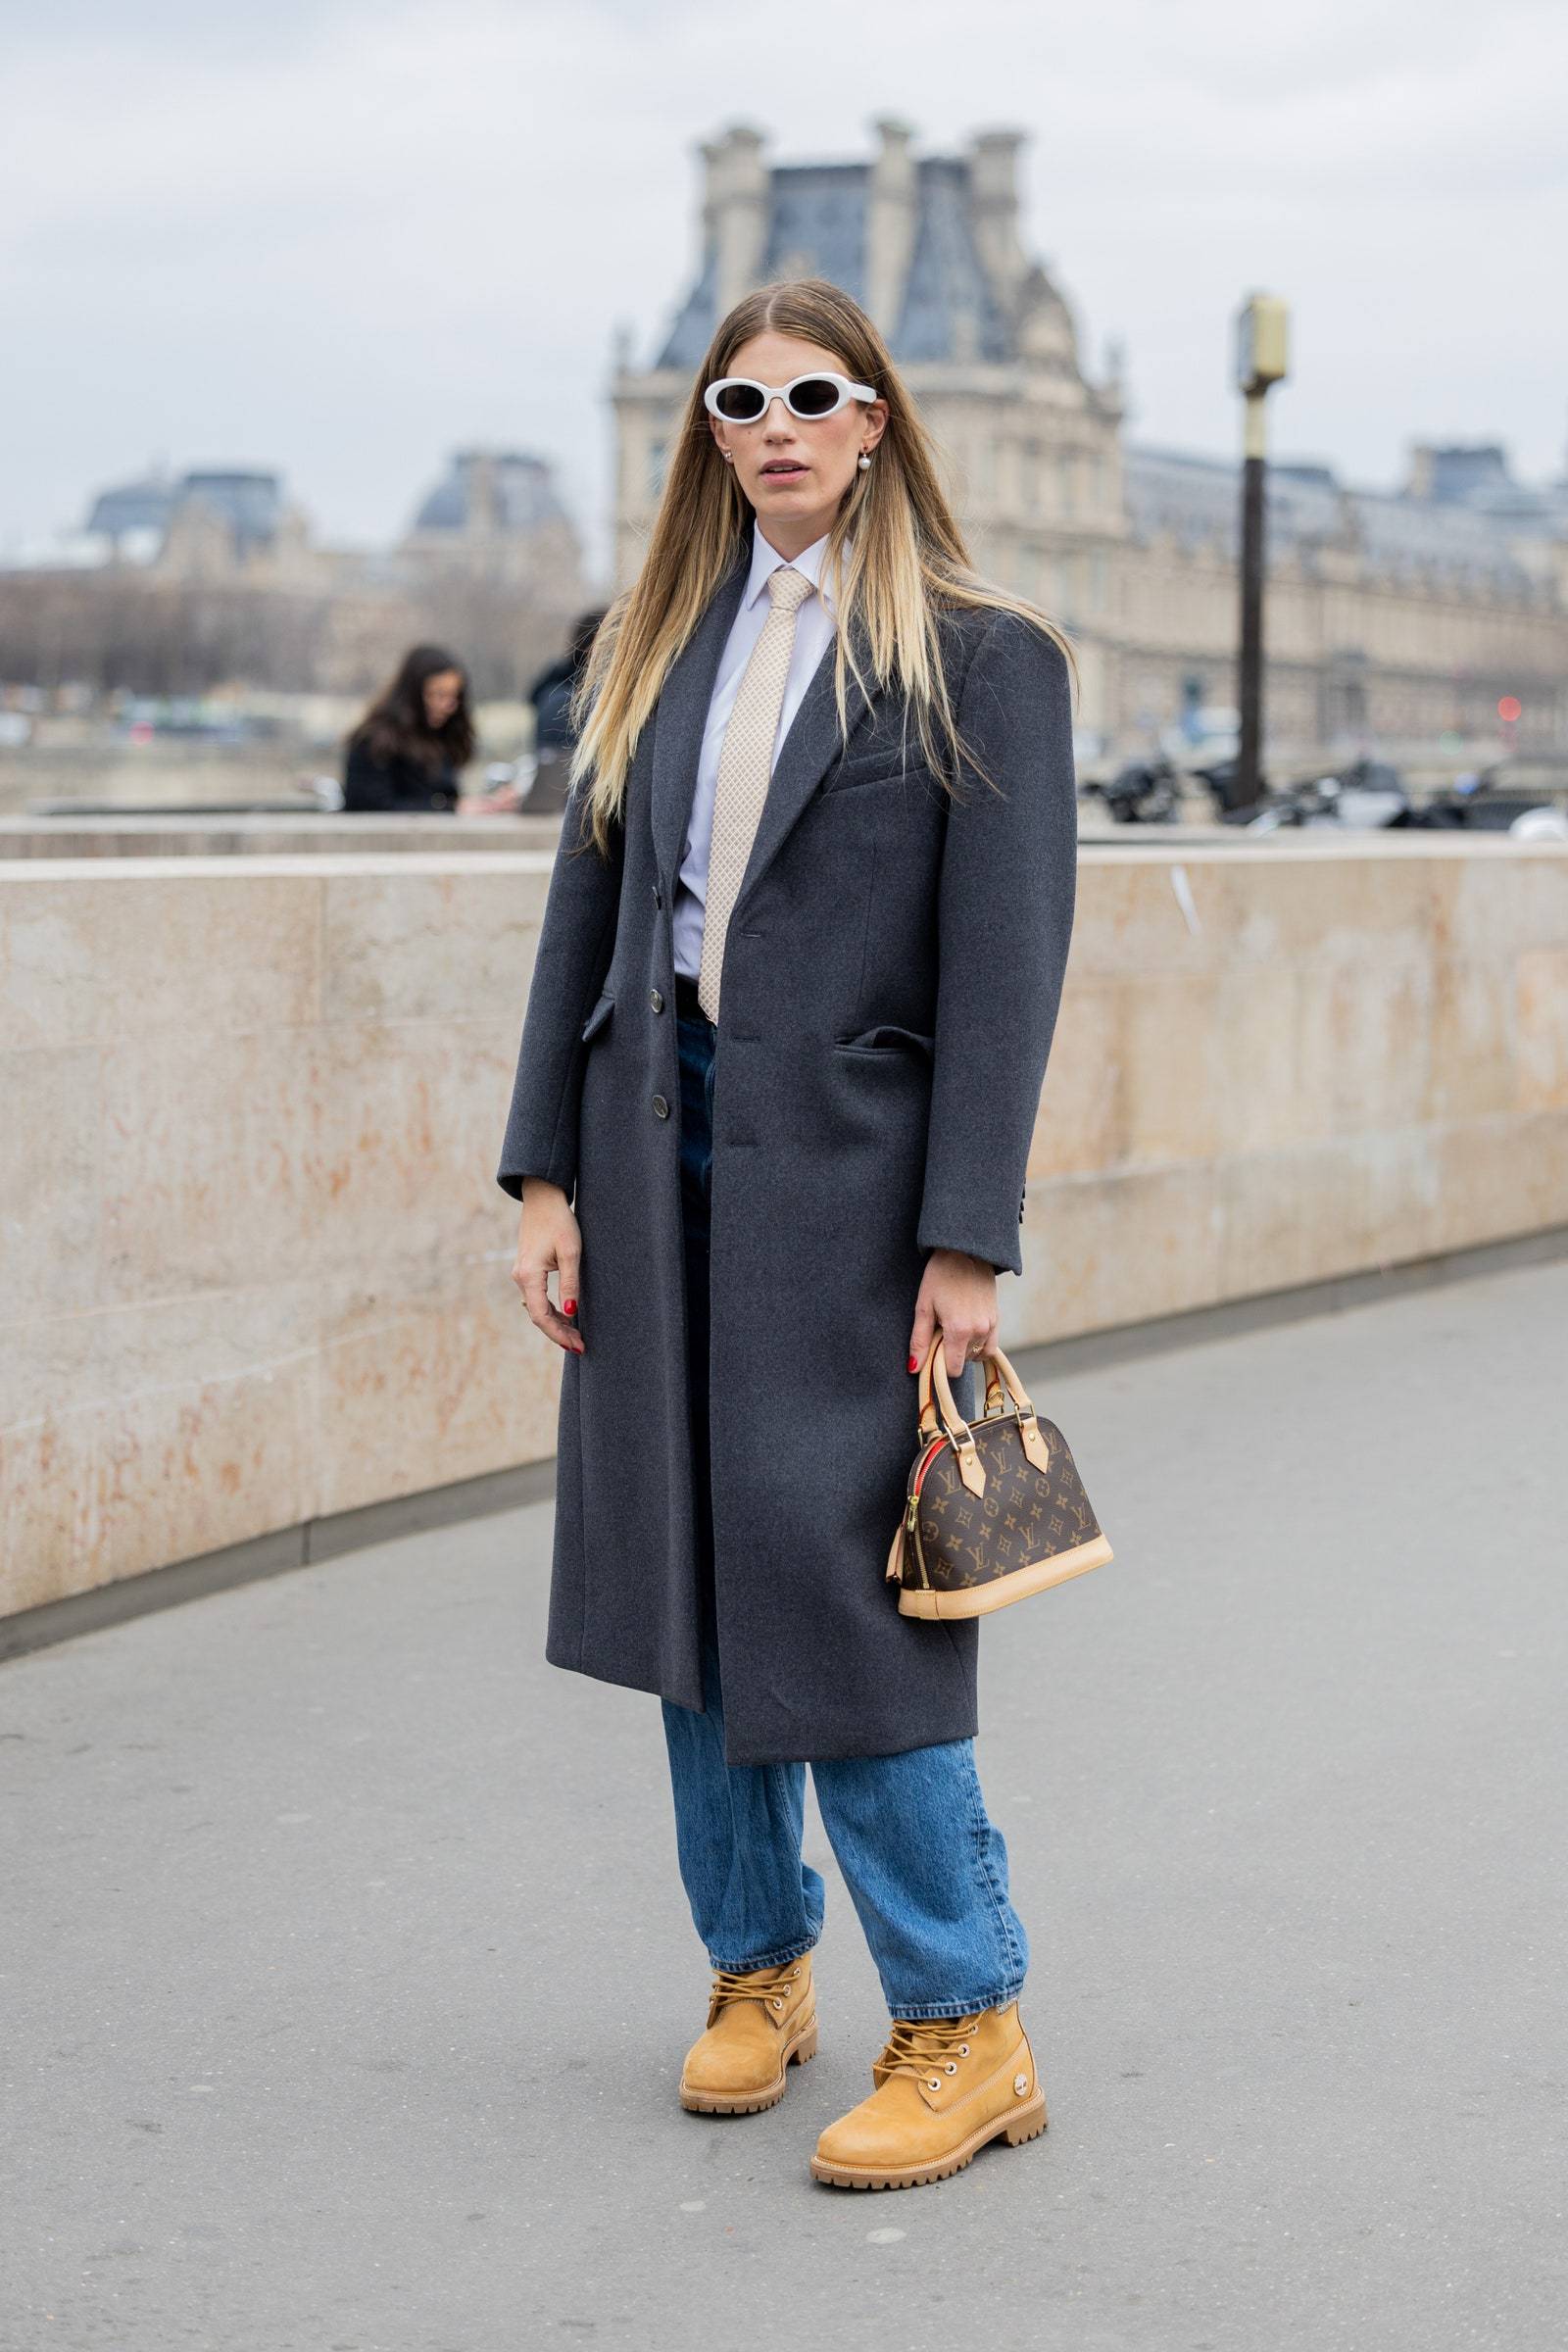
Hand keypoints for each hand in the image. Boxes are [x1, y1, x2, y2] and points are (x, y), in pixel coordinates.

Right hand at [513, 1177, 584, 1353]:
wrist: (543, 1198)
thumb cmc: (559, 1221)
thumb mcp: (571, 1252)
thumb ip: (570, 1284)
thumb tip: (571, 1314)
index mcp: (529, 1276)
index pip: (541, 1316)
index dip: (559, 1334)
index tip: (577, 1346)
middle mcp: (520, 1278)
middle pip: (538, 1316)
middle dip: (559, 1333)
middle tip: (580, 1346)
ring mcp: (522, 1274)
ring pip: (537, 1308)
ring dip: (555, 1323)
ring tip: (576, 1335)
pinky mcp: (527, 1270)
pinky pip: (537, 1298)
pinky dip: (550, 1310)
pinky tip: (565, 1317)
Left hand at [908, 1249, 998, 1382]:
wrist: (965, 1251)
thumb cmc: (939, 1276)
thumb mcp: (924, 1307)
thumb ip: (920, 1341)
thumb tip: (915, 1369)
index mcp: (959, 1330)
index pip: (953, 1370)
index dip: (940, 1365)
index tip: (932, 1350)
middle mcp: (979, 1331)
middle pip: (964, 1361)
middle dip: (951, 1354)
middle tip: (941, 1330)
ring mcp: (991, 1325)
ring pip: (977, 1354)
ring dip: (965, 1348)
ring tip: (953, 1327)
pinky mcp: (997, 1318)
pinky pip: (990, 1344)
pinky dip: (978, 1343)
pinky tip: (966, 1327)